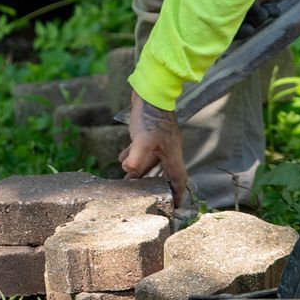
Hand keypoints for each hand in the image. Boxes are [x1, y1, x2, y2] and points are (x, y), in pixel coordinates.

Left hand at [120, 88, 189, 206]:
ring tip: (127, 180)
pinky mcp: (147, 133)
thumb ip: (136, 159)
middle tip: (141, 195)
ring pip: (149, 161)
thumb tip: (129, 171)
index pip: (178, 179)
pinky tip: (122, 159)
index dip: (177, 194)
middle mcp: (167, 149)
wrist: (150, 92)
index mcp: (171, 154)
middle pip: (162, 172)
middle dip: (151, 184)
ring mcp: (157, 141)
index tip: (175, 207)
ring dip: (138, 170)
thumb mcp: (142, 140)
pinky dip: (132, 156)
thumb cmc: (151, 116)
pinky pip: (141, 150)